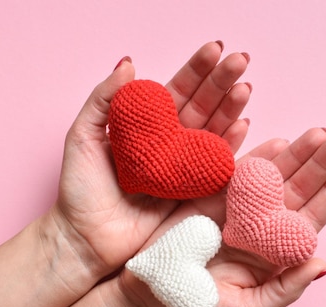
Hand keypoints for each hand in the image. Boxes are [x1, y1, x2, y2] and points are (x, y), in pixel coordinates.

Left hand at [50, 42, 250, 288]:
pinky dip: (232, 146)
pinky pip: (217, 166)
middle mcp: (170, 143)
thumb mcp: (81, 137)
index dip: (197, 70)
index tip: (215, 49)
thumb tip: (129, 63)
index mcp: (147, 126)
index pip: (177, 90)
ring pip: (213, 131)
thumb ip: (103, 100)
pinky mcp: (192, 192)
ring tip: (246, 87)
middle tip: (241, 60)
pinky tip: (244, 125)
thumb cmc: (80, 190)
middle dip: (222, 82)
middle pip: (202, 106)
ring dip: (232, 109)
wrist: (85, 238)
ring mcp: (184, 167)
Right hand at [117, 128, 325, 306]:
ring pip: (272, 175)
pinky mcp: (206, 196)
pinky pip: (235, 172)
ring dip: (295, 152)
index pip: (311, 217)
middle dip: (321, 162)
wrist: (144, 301)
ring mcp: (235, 208)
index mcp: (275, 252)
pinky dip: (254, 157)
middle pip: (298, 188)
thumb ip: (285, 290)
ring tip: (318, 132)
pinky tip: (277, 141)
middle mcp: (261, 226)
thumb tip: (323, 264)